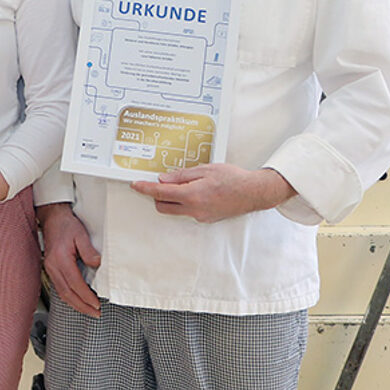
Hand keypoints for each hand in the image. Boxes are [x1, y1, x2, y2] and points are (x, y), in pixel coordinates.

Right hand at [38, 201, 100, 317]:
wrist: (52, 218)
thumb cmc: (66, 225)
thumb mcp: (81, 234)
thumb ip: (89, 251)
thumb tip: (97, 264)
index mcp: (60, 259)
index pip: (75, 284)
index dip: (86, 297)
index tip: (97, 304)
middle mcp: (53, 266)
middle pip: (67, 293)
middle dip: (82, 306)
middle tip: (95, 313)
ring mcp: (51, 268)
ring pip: (62, 293)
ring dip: (76, 304)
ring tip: (88, 310)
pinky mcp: (51, 269)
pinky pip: (60, 288)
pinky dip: (70, 297)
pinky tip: (77, 300)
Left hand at [129, 164, 295, 223]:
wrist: (254, 192)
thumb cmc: (233, 178)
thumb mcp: (205, 169)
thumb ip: (182, 175)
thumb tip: (163, 178)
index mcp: (192, 195)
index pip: (160, 192)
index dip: (145, 189)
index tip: (136, 185)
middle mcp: (194, 209)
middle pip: (162, 206)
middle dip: (156, 196)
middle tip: (160, 183)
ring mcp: (201, 216)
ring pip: (175, 210)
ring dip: (171, 200)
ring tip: (182, 185)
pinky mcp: (207, 219)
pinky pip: (188, 211)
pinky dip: (185, 203)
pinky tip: (195, 192)